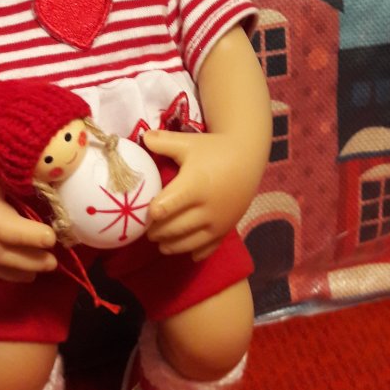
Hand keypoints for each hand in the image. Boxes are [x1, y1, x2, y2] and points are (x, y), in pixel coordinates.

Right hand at [0, 171, 57, 282]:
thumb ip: (15, 177)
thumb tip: (40, 169)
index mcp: (3, 227)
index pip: (39, 240)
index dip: (51, 235)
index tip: (54, 227)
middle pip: (38, 265)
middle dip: (49, 257)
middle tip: (50, 243)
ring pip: (26, 277)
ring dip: (36, 266)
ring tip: (36, 251)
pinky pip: (10, 277)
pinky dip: (20, 270)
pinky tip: (20, 256)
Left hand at [143, 129, 257, 260]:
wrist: (248, 158)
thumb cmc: (213, 150)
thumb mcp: (187, 143)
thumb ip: (163, 142)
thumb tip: (141, 137)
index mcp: (194, 185)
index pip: (166, 208)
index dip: (151, 214)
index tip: (143, 214)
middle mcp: (207, 207)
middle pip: (174, 229)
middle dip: (157, 232)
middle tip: (147, 231)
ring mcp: (218, 221)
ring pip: (189, 242)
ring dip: (171, 246)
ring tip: (160, 244)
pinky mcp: (226, 229)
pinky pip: (209, 248)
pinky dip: (195, 252)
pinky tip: (187, 252)